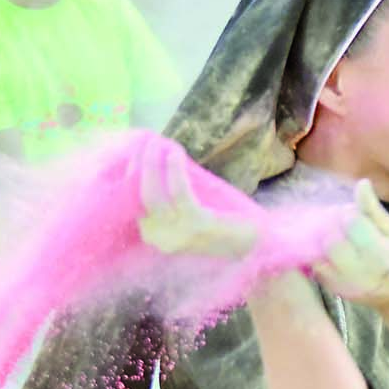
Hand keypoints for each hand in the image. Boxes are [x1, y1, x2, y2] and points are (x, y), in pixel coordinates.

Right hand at [137, 149, 258, 258]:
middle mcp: (160, 239)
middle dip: (139, 166)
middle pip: (140, 197)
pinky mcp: (196, 225)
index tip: (138, 152)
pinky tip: (176, 152)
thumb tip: (157, 161)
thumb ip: (171, 198)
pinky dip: (175, 170)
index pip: (134, 203)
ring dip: (153, 163)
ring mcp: (177, 235)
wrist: (255, 245)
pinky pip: (179, 193)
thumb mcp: (188, 213)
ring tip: (158, 143)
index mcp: (155, 236)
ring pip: (153, 194)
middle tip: (146, 142)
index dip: (133, 174)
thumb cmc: (223, 224)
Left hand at [311, 180, 388, 313]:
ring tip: (334, 237)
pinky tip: (330, 251)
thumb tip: (361, 183)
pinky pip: (315, 268)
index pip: (351, 224)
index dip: (347, 213)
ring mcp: (346, 284)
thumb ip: (373, 210)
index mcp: (381, 254)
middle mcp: (362, 272)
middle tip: (339, 225)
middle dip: (332, 227)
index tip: (351, 213)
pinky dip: (319, 255)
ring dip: (322, 241)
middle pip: (331, 241)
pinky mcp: (334, 290)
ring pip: (319, 255)